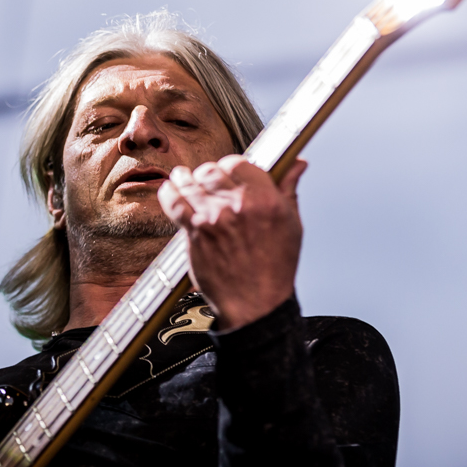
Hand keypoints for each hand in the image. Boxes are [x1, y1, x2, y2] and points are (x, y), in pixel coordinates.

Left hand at [158, 155, 307, 329]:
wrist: (256, 304)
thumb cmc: (275, 269)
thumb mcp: (291, 225)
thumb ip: (288, 189)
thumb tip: (296, 165)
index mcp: (265, 200)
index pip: (240, 162)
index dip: (233, 165)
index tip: (231, 170)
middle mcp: (238, 205)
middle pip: (212, 170)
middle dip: (210, 173)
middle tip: (210, 180)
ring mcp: (213, 218)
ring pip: (191, 182)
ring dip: (186, 178)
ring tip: (184, 177)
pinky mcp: (194, 233)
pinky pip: (174, 202)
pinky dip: (169, 192)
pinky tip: (171, 189)